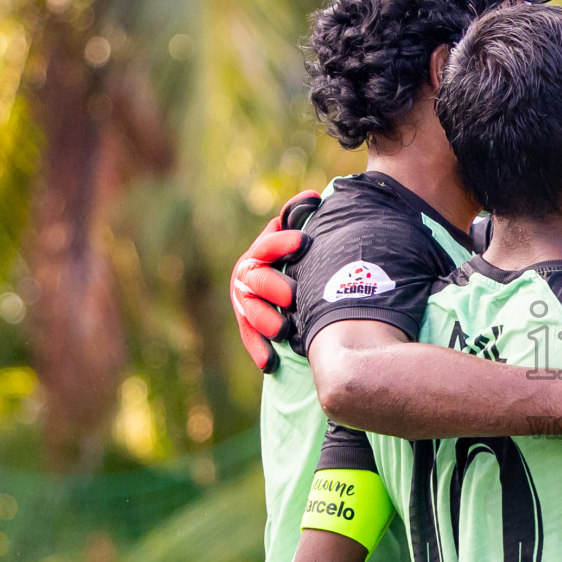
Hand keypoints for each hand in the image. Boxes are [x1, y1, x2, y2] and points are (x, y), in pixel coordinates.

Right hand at [231, 190, 319, 371]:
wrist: (301, 286)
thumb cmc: (312, 256)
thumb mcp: (310, 240)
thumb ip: (305, 220)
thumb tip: (315, 198)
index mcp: (267, 247)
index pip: (270, 242)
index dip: (284, 241)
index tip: (304, 241)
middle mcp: (252, 269)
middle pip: (256, 277)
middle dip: (272, 286)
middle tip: (291, 297)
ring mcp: (246, 296)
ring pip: (248, 309)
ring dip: (265, 320)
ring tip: (281, 330)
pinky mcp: (248, 321)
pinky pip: (250, 336)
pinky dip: (258, 349)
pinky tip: (269, 363)